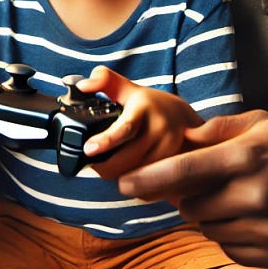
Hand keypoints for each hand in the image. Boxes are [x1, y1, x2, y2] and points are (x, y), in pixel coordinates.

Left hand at [77, 66, 204, 180]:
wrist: (184, 117)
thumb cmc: (148, 104)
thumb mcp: (126, 87)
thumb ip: (102, 80)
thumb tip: (83, 85)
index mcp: (145, 108)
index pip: (125, 128)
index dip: (105, 141)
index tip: (88, 149)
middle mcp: (161, 129)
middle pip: (125, 162)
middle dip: (104, 167)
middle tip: (95, 163)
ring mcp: (171, 150)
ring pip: (135, 178)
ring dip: (120, 176)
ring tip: (114, 165)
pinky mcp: (177, 167)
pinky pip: (149, 188)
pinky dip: (136, 186)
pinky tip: (131, 173)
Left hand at [117, 110, 267, 266]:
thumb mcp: (262, 122)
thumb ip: (218, 130)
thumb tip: (182, 139)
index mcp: (247, 157)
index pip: (184, 172)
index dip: (149, 180)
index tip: (124, 187)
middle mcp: (255, 194)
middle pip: (192, 206)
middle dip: (191, 197)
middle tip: (211, 185)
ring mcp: (266, 227)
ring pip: (209, 230)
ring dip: (211, 217)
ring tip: (238, 199)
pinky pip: (230, 249)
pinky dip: (231, 236)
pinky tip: (251, 218)